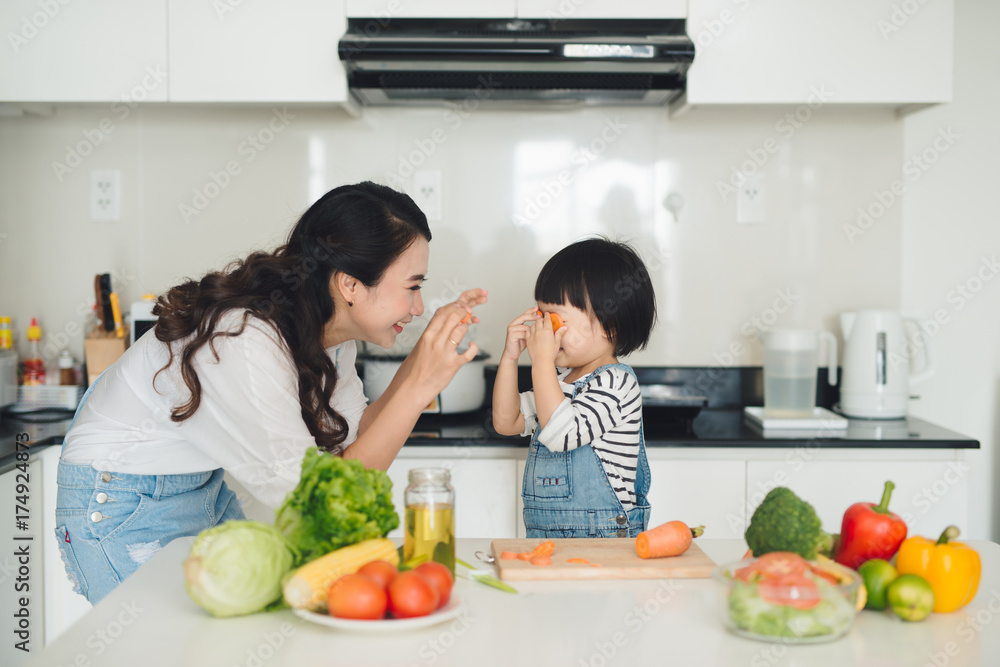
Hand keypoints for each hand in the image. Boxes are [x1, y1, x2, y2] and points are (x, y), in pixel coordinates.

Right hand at [403, 289, 487, 404]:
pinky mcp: (453, 365)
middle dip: (464, 313)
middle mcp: (436, 342)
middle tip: (468, 315)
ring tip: (467, 329)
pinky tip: (472, 345)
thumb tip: (445, 320)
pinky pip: (469, 353)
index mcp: (427, 335)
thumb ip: (433, 332)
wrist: (414, 386)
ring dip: (467, 327)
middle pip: (453, 317)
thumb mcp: (422, 344)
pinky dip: (474, 347)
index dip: (454, 307)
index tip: (460, 307)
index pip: (442, 313)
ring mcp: (445, 353)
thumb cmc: (418, 366)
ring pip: (461, 331)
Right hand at [502, 307, 541, 362]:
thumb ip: (531, 328)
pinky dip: (527, 337)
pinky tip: (530, 340)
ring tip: (535, 336)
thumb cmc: (520, 344)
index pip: (524, 314)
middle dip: (533, 316)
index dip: (531, 310)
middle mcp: (513, 324)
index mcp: (516, 323)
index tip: (537, 308)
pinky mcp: (511, 335)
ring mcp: (511, 329)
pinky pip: (523, 333)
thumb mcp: (527, 334)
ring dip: (531, 331)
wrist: (512, 353)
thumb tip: (541, 324)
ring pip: (525, 326)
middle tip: (540, 316)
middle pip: (524, 317)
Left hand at [525, 309, 564, 366]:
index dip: (547, 315)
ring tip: (538, 325)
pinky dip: (530, 329)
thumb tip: (565, 327)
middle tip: (543, 319)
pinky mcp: (528, 340)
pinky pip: (527, 331)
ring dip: (536, 323)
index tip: (547, 314)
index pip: (547, 319)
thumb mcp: (557, 343)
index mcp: (547, 331)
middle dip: (541, 318)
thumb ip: (560, 333)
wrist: (542, 361)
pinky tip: (532, 331)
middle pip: (539, 320)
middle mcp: (539, 332)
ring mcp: (533, 335)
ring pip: (533, 325)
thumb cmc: (550, 354)